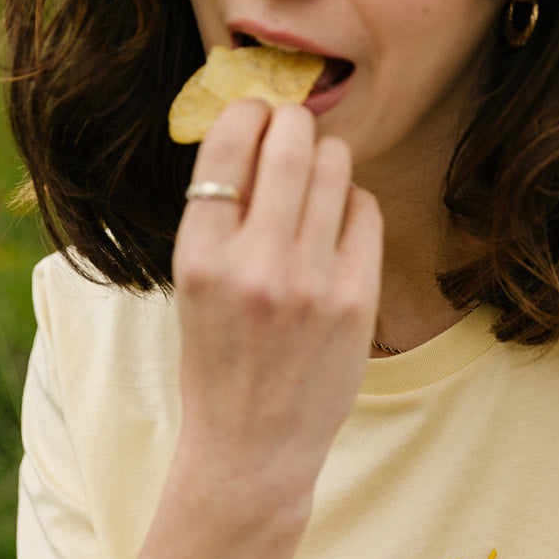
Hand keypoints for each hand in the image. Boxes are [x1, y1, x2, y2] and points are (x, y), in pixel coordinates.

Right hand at [171, 98, 382, 516]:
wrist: (252, 448)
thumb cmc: (218, 361)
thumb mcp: (193, 287)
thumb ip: (218, 219)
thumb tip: (252, 134)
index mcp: (200, 256)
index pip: (227, 146)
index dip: (245, 112)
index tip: (254, 110)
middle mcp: (255, 264)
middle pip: (288, 145)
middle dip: (293, 122)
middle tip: (293, 126)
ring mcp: (310, 282)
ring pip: (334, 168)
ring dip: (326, 157)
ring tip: (316, 174)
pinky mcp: (356, 299)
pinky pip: (365, 211)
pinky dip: (353, 202)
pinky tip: (339, 221)